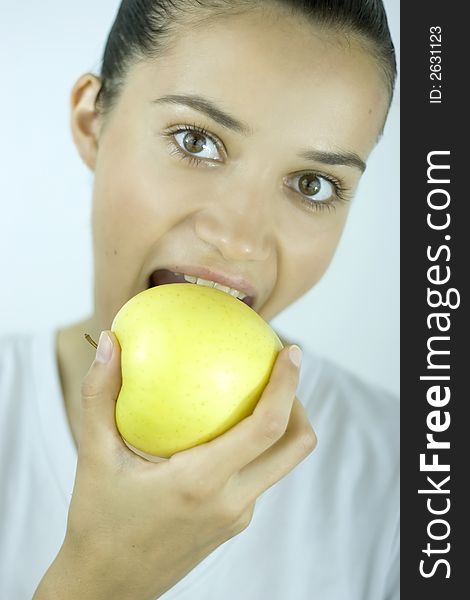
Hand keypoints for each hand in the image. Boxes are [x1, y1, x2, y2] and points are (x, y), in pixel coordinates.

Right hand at [35, 332, 315, 599]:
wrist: (107, 587)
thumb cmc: (97, 522)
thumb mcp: (94, 456)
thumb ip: (100, 395)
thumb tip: (110, 342)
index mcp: (202, 482)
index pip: (267, 428)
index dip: (287, 386)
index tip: (291, 352)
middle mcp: (232, 502)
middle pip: (296, 447)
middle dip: (298, 402)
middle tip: (279, 371)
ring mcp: (237, 516)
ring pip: (280, 463)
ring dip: (279, 425)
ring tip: (252, 393)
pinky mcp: (233, 524)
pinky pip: (258, 477)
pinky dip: (255, 448)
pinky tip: (222, 430)